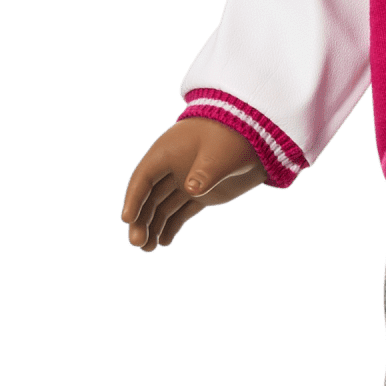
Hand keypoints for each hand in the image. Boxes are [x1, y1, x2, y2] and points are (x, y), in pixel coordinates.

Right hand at [120, 117, 266, 251]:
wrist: (258, 136)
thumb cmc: (233, 137)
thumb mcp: (220, 153)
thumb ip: (206, 171)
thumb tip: (191, 190)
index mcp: (168, 153)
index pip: (144, 178)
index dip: (134, 199)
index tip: (127, 220)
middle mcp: (171, 168)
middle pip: (149, 197)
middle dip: (141, 220)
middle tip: (138, 243)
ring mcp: (186, 181)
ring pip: (162, 207)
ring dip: (153, 227)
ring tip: (149, 249)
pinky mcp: (202, 193)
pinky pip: (181, 211)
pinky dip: (172, 226)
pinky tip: (165, 242)